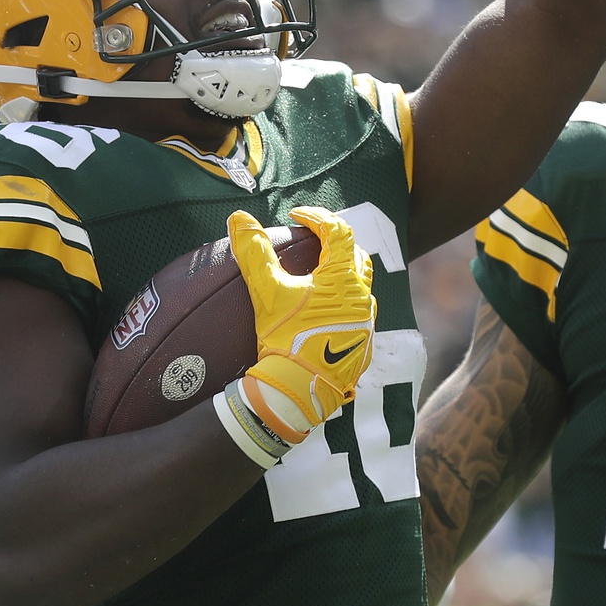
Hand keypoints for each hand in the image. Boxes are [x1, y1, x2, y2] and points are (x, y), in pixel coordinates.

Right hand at [228, 206, 374, 442]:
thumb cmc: (284, 338)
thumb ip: (254, 252)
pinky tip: (325, 313)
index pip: (339, 231)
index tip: (296, 216)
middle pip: (357, 257)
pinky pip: (360, 315)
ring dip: (343, 276)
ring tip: (318, 278)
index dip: (317, 217)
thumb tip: (238, 217)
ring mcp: (367, 322)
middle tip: (313, 243)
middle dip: (336, 245)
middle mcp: (363, 297)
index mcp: (342, 279)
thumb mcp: (267, 293)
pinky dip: (345, 305)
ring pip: (361, 288)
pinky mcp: (365, 344)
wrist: (299, 390)